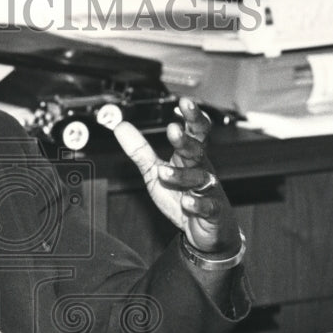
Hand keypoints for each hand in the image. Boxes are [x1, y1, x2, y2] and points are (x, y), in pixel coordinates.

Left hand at [102, 97, 241, 255]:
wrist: (206, 229)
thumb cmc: (183, 195)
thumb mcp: (156, 172)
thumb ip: (140, 151)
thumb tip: (120, 127)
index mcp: (190, 157)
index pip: (195, 133)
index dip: (192, 117)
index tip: (184, 103)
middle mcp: (202, 170)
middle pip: (197, 151)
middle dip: (186, 140)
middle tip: (173, 130)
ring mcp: (209, 191)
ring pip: (199, 179)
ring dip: (182, 175)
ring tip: (164, 172)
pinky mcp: (212, 213)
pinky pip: (207, 207)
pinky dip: (197, 204)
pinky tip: (187, 202)